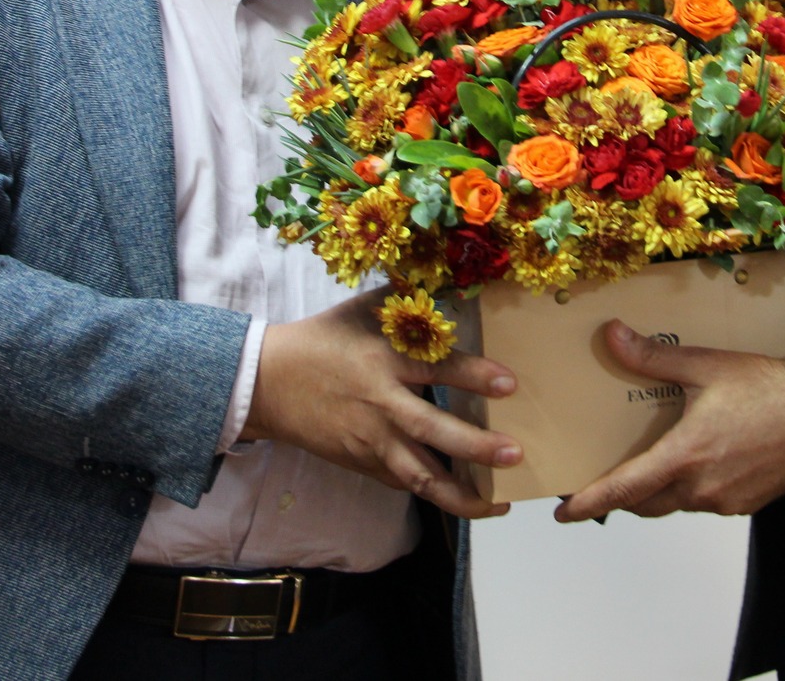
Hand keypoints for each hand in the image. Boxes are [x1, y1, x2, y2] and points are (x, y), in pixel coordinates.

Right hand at [241, 289, 521, 518]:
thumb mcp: (364, 310)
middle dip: (475, 447)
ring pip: (418, 476)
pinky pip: (404, 483)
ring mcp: (370, 441)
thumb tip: (458, 279)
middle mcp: (380, 404)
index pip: (435, 368)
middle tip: (514, 454)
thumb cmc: (324, 339)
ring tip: (497, 505)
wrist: (269, 383)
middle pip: (431, 431)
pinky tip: (467, 501)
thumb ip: (409, 298)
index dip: (473, 376)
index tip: (509, 384)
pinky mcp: (363, 463)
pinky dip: (435, 495)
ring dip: (460, 494)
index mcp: (383, 359)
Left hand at [553, 320, 784, 522]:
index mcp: (684, 456)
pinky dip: (692, 487)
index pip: (624, 489)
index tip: (564, 513)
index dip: (590, 502)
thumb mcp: (705, 366)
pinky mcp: (745, 505)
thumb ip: (653, 357)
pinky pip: (705, 502)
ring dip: (661, 489)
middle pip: (646, 503)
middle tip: (604, 481)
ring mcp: (724, 501)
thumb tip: (611, 335)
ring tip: (655, 462)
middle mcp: (700, 488)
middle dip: (623, 496)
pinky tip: (701, 461)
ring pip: (676, 503)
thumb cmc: (764, 387)